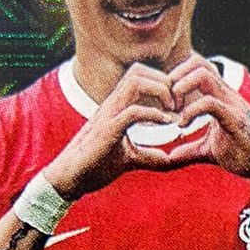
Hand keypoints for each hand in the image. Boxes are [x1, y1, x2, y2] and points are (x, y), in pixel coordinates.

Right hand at [43, 64, 184, 198]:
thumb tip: (166, 159)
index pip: (139, 76)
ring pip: (135, 82)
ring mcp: (109, 115)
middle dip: (164, 82)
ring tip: (172, 112)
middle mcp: (112, 105)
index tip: (176, 106)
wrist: (71, 178)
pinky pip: (133, 112)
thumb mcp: (128, 159)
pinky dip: (153, 114)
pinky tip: (166, 125)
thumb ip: (148, 156)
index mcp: (116, 107)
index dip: (162, 84)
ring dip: (160, 92)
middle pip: (138, 71)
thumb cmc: (95, 166)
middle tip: (178, 105)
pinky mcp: (107, 131)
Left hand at [165, 56, 249, 186]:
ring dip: (181, 88)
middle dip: (176, 76)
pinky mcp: (234, 118)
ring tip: (174, 110)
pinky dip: (190, 111)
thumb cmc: (245, 154)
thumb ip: (189, 150)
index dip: (178, 77)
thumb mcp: (210, 151)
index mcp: (221, 96)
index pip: (198, 67)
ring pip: (203, 75)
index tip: (166, 102)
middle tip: (167, 102)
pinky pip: (209, 103)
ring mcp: (232, 104)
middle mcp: (227, 94)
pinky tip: (181, 126)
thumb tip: (169, 157)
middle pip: (198, 62)